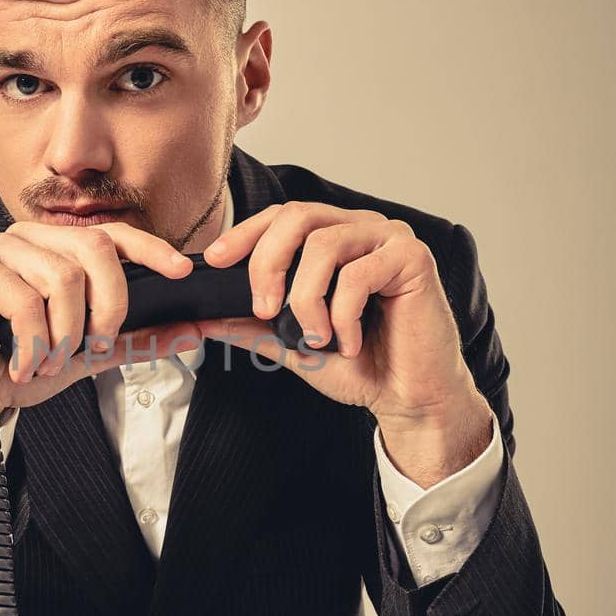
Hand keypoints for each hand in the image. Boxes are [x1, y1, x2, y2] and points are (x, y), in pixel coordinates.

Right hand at [0, 221, 201, 440]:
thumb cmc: (18, 365)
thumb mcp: (88, 354)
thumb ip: (135, 339)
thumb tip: (191, 329)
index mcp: (57, 250)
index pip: (112, 234)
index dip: (150, 249)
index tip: (182, 270)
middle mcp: (29, 240)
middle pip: (94, 248)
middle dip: (107, 306)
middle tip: (92, 344)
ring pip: (62, 278)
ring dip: (63, 335)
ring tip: (47, 362)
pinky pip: (25, 300)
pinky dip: (33, 344)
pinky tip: (23, 364)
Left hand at [196, 201, 488, 433]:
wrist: (408, 399)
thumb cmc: (360, 366)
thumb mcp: (291, 343)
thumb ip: (251, 325)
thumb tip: (201, 317)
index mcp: (336, 237)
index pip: (283, 216)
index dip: (246, 233)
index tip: (215, 262)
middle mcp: (363, 228)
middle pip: (298, 216)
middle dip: (268, 262)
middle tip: (264, 308)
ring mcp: (391, 239)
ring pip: (325, 245)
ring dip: (307, 299)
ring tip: (314, 337)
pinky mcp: (414, 258)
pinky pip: (358, 274)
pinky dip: (343, 315)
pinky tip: (349, 343)